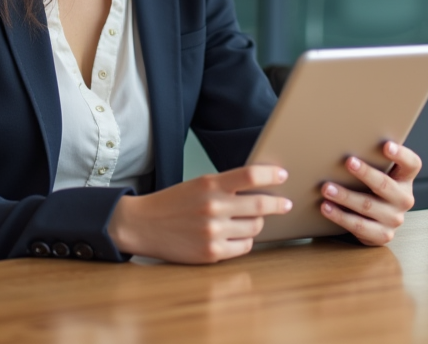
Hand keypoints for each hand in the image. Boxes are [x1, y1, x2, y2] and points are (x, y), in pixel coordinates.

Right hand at [107, 165, 293, 263]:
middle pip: (261, 205)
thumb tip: (260, 189)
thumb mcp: (198, 185)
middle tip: (285, 203)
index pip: (251, 176)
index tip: (283, 175)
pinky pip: (244, 247)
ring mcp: (213, 232)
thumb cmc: (173, 203)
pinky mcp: (211, 253)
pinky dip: (245, 241)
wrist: (143, 225)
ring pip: (255, 228)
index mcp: (210, 185)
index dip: (272, 175)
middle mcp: (213, 207)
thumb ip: (225, 186)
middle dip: (278, 204)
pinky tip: (237, 235)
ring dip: (256, 223)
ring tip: (249, 220)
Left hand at [320, 141, 420, 245]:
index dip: (401, 155)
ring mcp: (394, 218)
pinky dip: (340, 216)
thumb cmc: (373, 190)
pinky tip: (326, 207)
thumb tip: (342, 141)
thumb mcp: (380, 175)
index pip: (412, 164)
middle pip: (385, 184)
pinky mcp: (382, 235)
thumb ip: (372, 161)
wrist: (377, 223)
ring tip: (327, 188)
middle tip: (348, 162)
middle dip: (365, 173)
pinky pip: (359, 225)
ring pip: (368, 206)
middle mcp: (403, 199)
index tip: (386, 145)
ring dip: (345, 196)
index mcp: (405, 179)